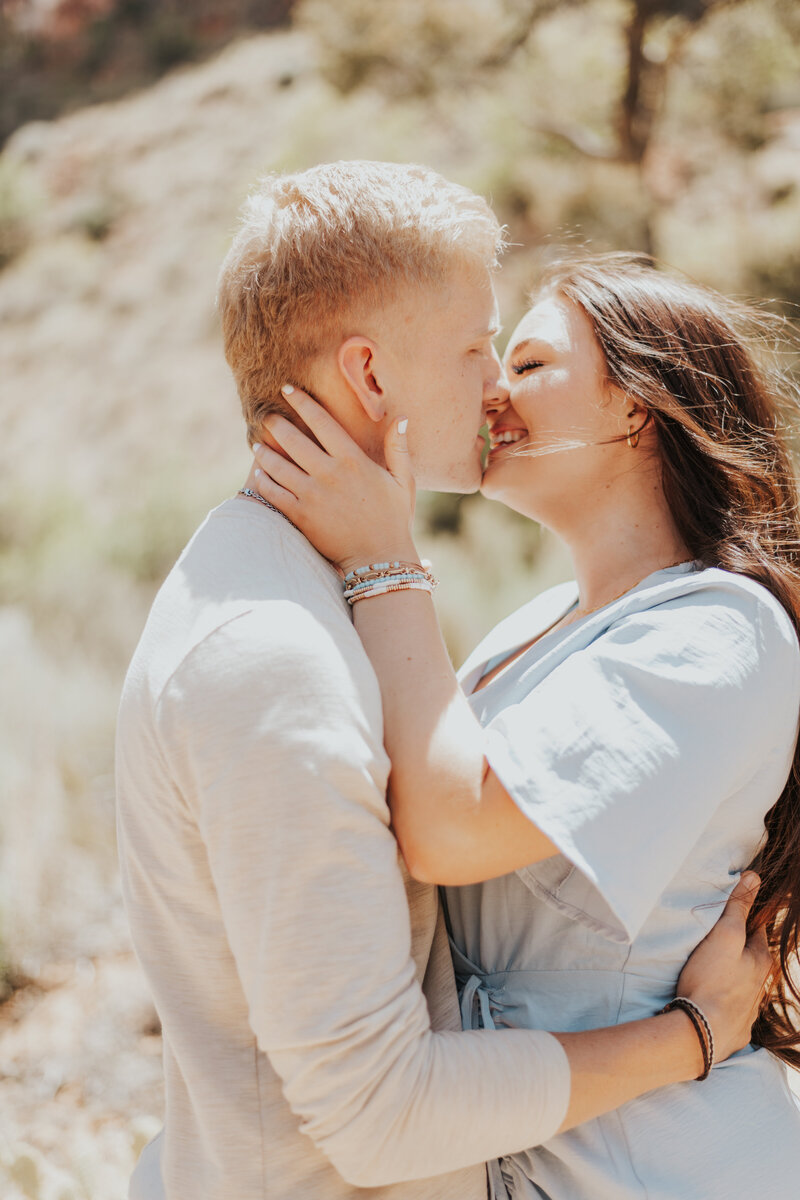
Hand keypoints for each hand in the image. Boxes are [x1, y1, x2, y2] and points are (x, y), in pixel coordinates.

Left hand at [249, 387, 417, 572]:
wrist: (380, 559)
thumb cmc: (395, 519)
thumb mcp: (403, 482)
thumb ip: (398, 449)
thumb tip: (401, 418)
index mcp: (353, 461)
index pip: (321, 422)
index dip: (302, 403)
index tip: (287, 390)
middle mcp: (329, 474)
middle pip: (293, 440)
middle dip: (276, 424)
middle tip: (266, 416)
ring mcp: (312, 496)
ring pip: (277, 466)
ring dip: (264, 453)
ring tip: (258, 446)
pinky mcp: (301, 516)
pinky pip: (273, 493)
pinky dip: (263, 481)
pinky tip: (259, 474)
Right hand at [676, 872, 772, 1064]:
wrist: (702, 1032)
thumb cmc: (712, 979)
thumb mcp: (724, 935)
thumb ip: (738, 907)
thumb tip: (755, 876)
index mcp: (761, 961)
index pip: (758, 931)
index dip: (747, 920)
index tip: (735, 914)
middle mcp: (761, 986)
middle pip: (753, 960)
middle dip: (741, 950)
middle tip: (720, 940)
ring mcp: (750, 1010)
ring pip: (745, 985)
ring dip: (735, 977)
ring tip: (715, 969)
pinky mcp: (737, 1028)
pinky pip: (734, 1009)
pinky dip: (727, 1001)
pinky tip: (714, 1000)